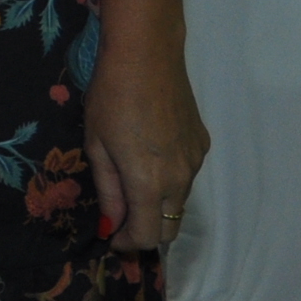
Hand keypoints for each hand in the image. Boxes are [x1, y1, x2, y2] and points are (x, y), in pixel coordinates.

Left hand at [85, 37, 208, 253]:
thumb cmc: (111, 97)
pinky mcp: (203, 144)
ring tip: (130, 184)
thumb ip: (109, 191)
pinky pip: (187, 176)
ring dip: (156, 205)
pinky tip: (149, 155)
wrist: (147, 56)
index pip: (148, 236)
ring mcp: (196, 161)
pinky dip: (169, 181)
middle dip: (145, 232)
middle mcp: (180, 178)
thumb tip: (112, 226)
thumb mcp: (97, 146)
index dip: (129, 244)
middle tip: (120, 223)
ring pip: (179, 202)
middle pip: (170, 227)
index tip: (111, 239)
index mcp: (149, 182)